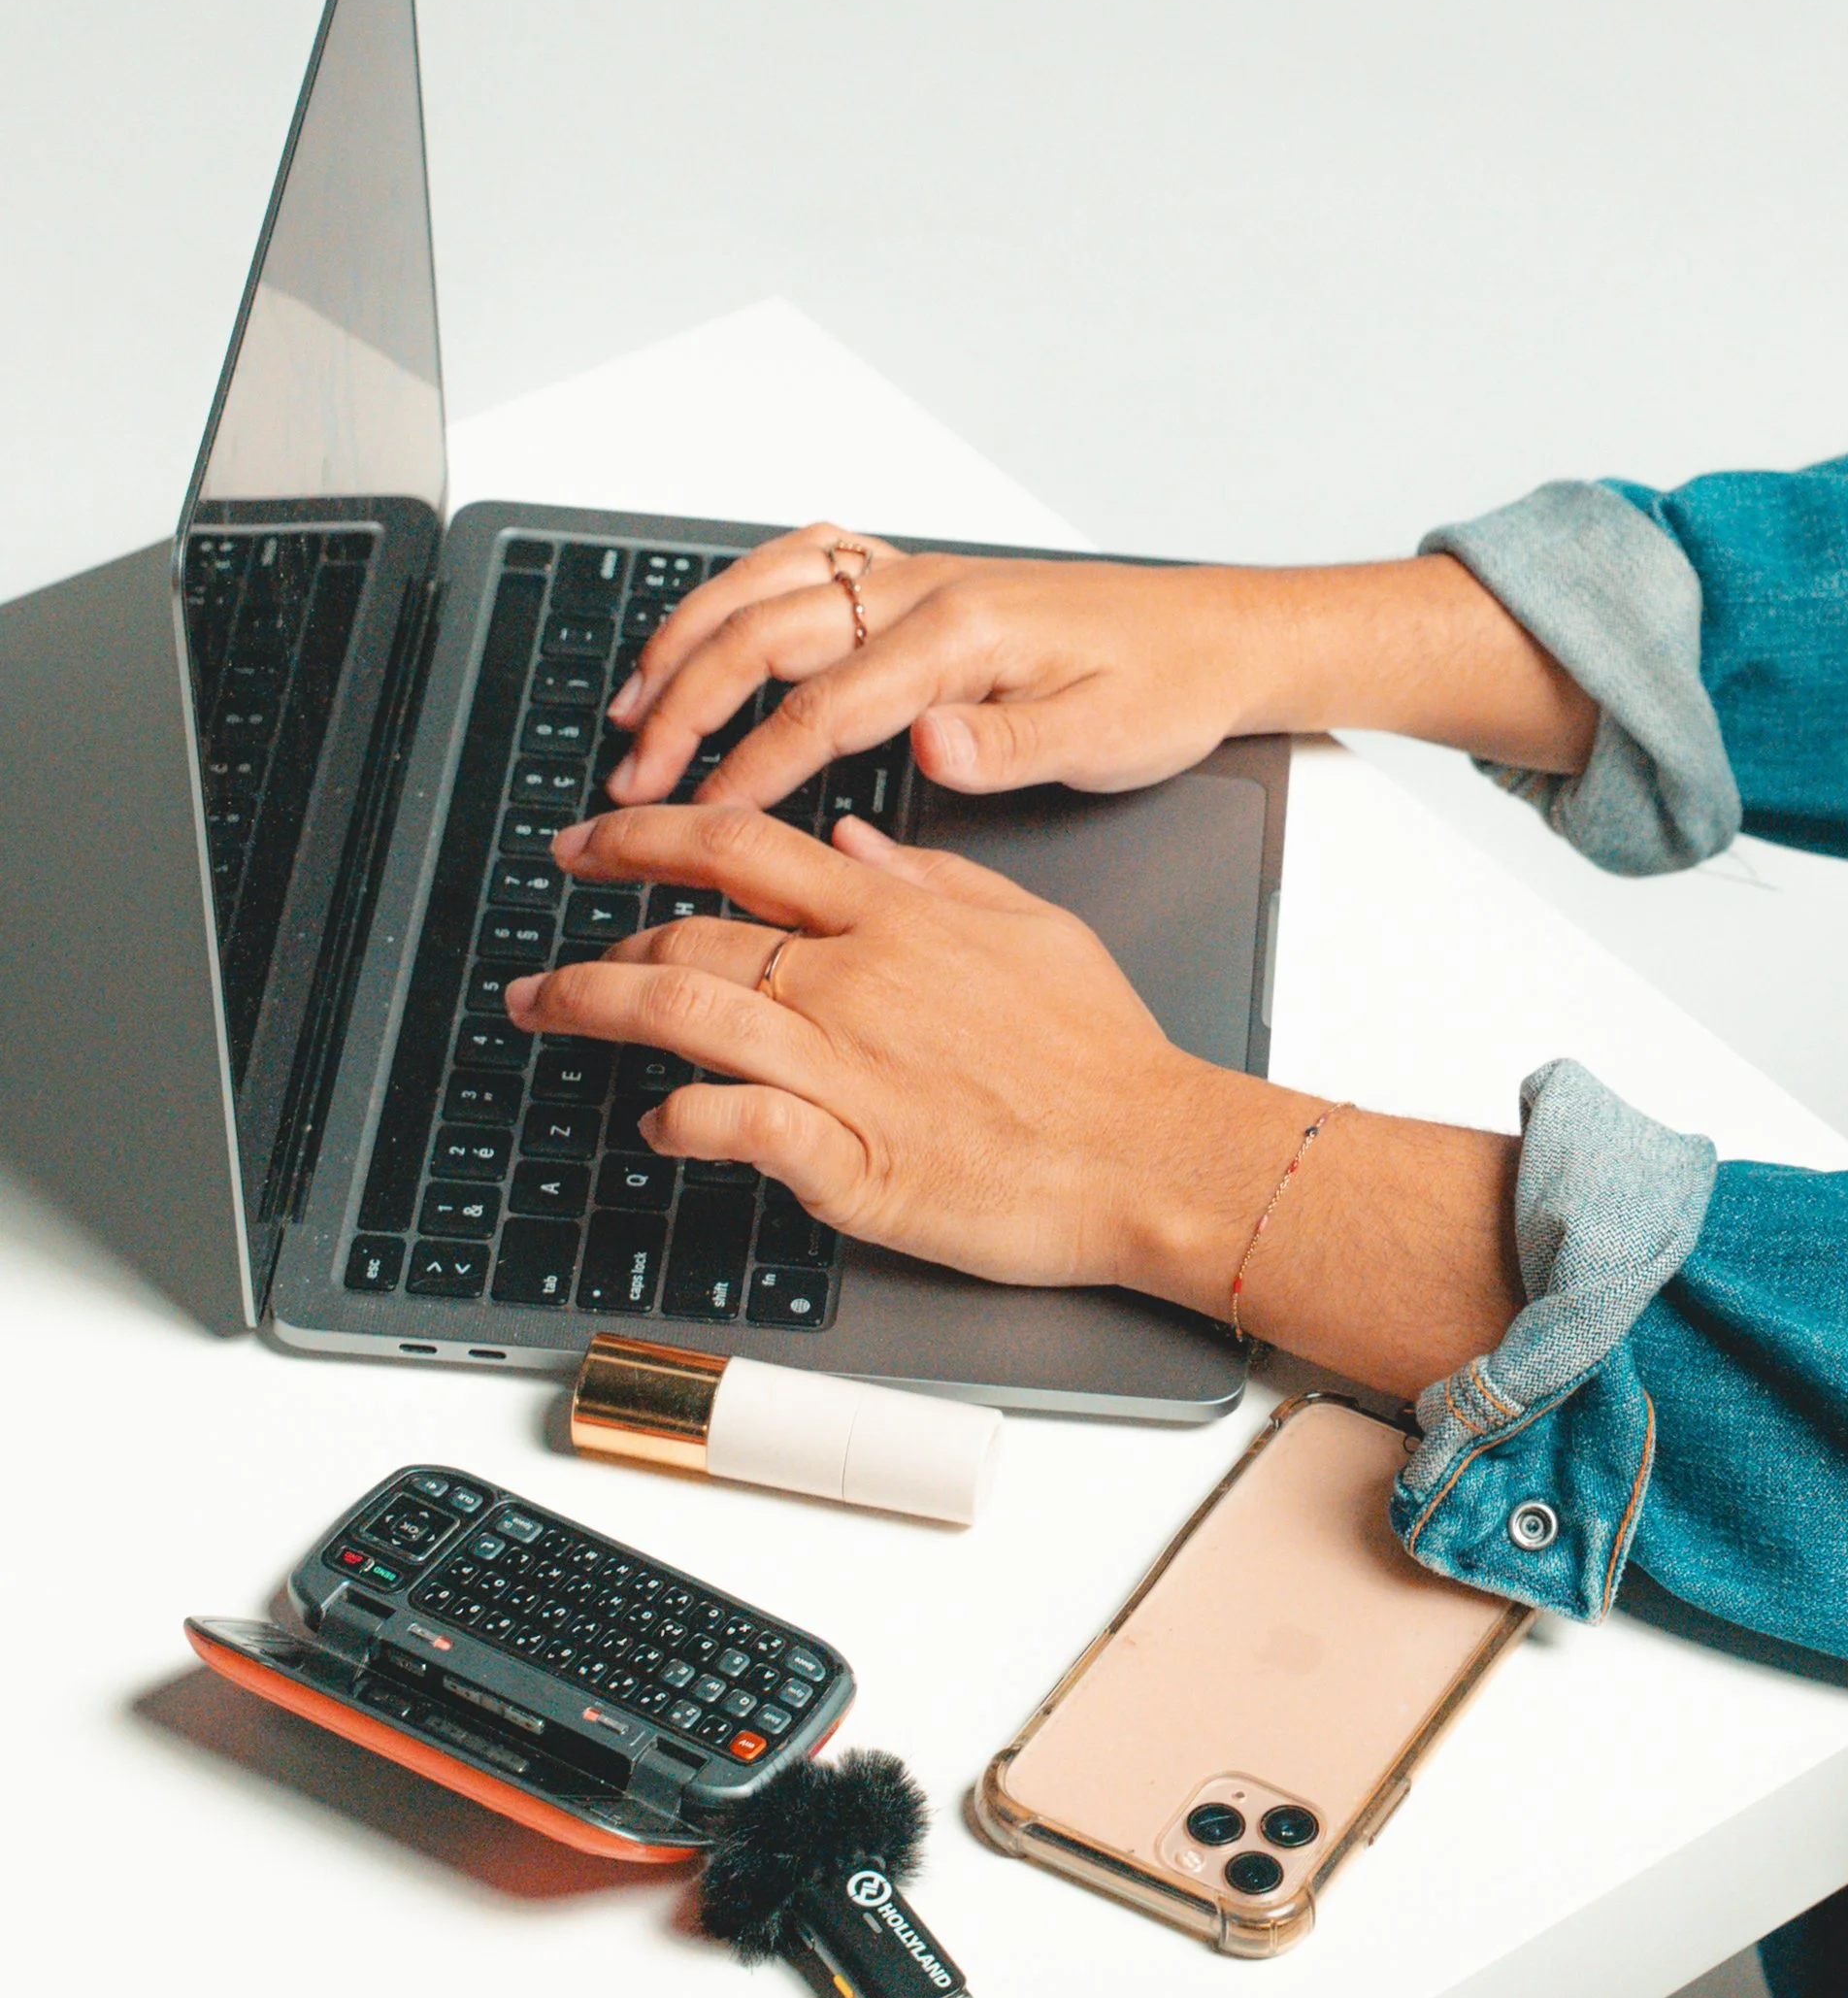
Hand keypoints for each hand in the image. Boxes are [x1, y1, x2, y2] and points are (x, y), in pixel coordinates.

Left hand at [509, 801, 1524, 1390]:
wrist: (1151, 1150)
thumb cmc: (1105, 1055)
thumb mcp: (1030, 926)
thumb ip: (932, 879)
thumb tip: (852, 847)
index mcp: (895, 919)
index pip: (742, 848)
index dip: (647, 837)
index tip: (589, 844)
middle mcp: (855, 982)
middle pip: (691, 936)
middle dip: (599, 942)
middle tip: (550, 960)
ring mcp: (847, 1070)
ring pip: (686, 1015)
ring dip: (598, 1008)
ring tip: (546, 1013)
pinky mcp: (851, 1160)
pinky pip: (735, 1124)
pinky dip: (680, 1120)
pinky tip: (658, 1123)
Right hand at [601, 525, 1594, 815]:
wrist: (1215, 634)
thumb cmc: (1166, 685)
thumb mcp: (1107, 734)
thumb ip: (1012, 744)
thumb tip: (930, 747)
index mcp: (961, 634)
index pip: (821, 708)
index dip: (745, 768)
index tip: (695, 822)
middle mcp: (926, 590)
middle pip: (765, 637)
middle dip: (681, 707)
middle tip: (629, 779)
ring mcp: (916, 576)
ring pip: (767, 589)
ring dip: (688, 641)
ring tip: (630, 705)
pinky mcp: (920, 580)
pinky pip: (803, 565)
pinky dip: (736, 594)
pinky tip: (707, 631)